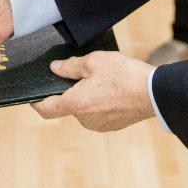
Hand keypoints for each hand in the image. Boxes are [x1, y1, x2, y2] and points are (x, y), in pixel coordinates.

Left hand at [30, 51, 154, 131]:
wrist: (154, 92)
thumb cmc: (124, 75)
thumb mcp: (94, 62)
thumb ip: (70, 66)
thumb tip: (55, 69)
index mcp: (77, 104)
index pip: (46, 109)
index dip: (36, 102)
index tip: (33, 95)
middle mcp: (85, 119)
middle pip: (67, 106)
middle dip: (71, 91)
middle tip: (83, 74)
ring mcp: (99, 125)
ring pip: (84, 109)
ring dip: (86, 96)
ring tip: (103, 80)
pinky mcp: (112, 126)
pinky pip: (97, 114)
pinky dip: (99, 102)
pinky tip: (112, 90)